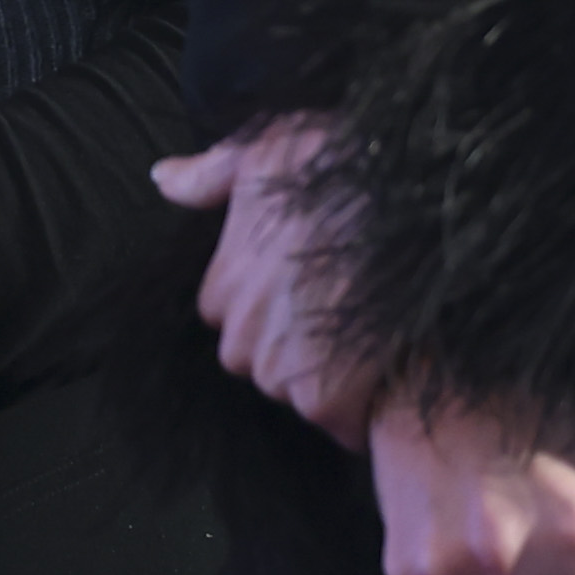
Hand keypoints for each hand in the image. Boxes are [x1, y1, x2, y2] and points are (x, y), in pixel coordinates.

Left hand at [155, 113, 379, 434]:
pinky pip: (340, 424)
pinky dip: (362, 412)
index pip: (233, 318)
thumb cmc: (341, 168)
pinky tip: (390, 374)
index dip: (278, 307)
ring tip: (375, 338)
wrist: (412, 202)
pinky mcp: (325, 401)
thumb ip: (210, 176)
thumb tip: (162, 178)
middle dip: (300, 350)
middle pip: (264, 363)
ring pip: (299, 394)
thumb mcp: (265, 150)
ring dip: (333, 380)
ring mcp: (279, 371)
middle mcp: (240, 334)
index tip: (316, 289)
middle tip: (349, 315)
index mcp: (223, 286)